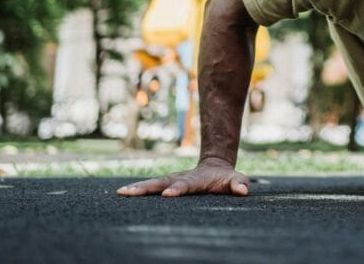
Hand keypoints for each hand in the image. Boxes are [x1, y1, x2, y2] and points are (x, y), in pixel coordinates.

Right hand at [116, 157, 250, 197]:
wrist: (215, 167)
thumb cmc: (226, 179)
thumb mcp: (236, 180)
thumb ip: (239, 184)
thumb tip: (243, 191)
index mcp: (196, 180)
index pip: (185, 186)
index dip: (177, 190)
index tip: (167, 194)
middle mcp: (180, 179)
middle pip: (161, 183)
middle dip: (146, 188)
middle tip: (129, 192)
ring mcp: (171, 180)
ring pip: (152, 184)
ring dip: (136, 189)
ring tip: (120, 193)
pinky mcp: (165, 184)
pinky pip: (149, 188)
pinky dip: (136, 191)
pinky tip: (121, 195)